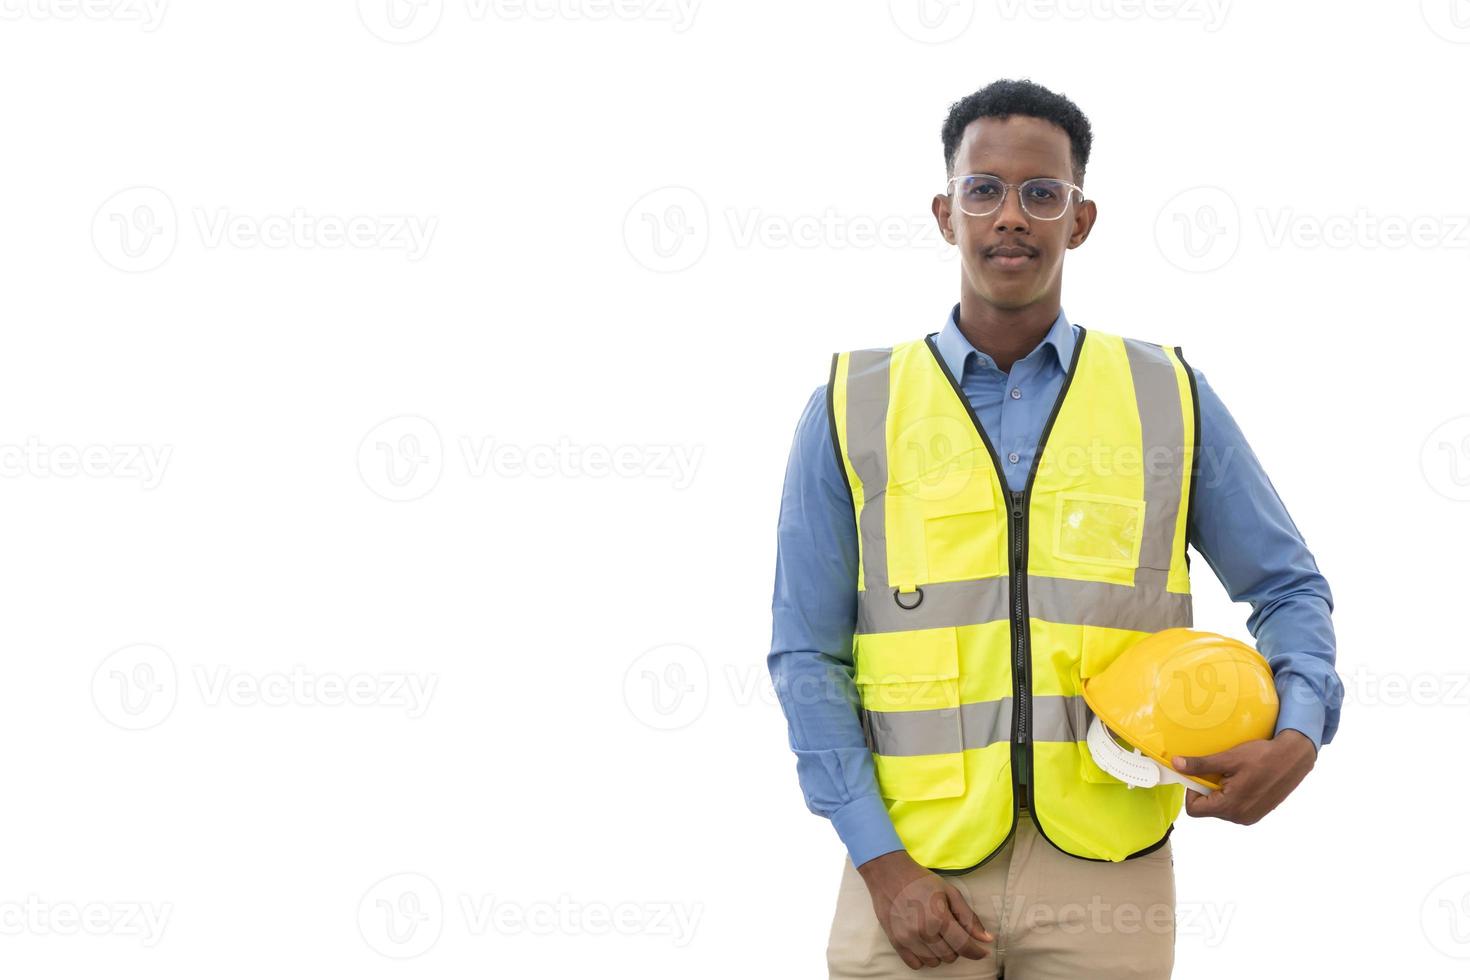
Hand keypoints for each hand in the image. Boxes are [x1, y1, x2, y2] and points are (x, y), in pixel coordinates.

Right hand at [856, 850, 993, 969]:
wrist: (889, 875)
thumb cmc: (921, 881)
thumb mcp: (950, 892)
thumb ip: (969, 918)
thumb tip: (987, 939)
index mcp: (939, 918)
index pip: (964, 946)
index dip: (977, 952)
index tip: (982, 952)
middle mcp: (923, 932)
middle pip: (950, 956)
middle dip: (956, 948)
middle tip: (951, 932)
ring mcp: (908, 939)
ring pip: (934, 963)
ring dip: (940, 953)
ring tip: (936, 936)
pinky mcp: (896, 942)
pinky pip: (916, 964)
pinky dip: (923, 958)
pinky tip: (924, 943)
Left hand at [1172, 729, 1316, 824]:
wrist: (1293, 758)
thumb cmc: (1262, 757)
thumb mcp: (1228, 758)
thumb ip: (1200, 765)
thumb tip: (1177, 764)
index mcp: (1230, 807)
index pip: (1194, 810)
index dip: (1191, 792)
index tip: (1200, 775)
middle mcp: (1240, 818)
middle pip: (1207, 809)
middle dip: (1207, 790)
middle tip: (1219, 772)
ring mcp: (1250, 817)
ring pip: (1221, 808)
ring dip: (1220, 792)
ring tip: (1233, 775)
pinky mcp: (1258, 813)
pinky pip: (1235, 807)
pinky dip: (1232, 795)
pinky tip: (1243, 779)